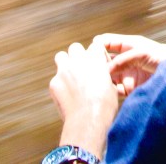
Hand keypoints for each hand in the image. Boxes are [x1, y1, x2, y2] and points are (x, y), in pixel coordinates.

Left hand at [49, 39, 119, 157]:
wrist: (88, 120)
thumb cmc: (104, 105)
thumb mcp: (111, 86)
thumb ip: (102, 75)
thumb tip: (99, 77)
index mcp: (96, 59)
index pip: (95, 45)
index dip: (96, 54)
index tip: (97, 63)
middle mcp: (79, 60)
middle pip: (75, 47)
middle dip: (78, 55)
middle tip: (81, 68)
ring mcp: (64, 70)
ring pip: (61, 56)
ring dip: (65, 63)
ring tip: (70, 77)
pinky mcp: (54, 82)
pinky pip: (56, 78)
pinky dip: (60, 84)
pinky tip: (67, 96)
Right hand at [96, 33, 165, 96]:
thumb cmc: (165, 58)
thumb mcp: (143, 53)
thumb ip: (124, 59)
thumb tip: (106, 69)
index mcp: (128, 45)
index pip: (108, 41)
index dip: (98, 45)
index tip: (89, 51)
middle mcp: (125, 59)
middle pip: (104, 60)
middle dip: (96, 63)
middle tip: (87, 68)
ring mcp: (126, 74)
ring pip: (107, 76)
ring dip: (101, 78)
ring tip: (93, 81)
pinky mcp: (129, 89)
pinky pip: (114, 90)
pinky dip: (108, 91)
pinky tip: (104, 91)